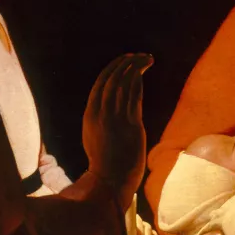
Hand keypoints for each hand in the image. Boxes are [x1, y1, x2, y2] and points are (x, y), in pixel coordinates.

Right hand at [82, 54, 152, 208]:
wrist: (111, 180)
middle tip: (137, 55)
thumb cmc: (105, 161)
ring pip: (124, 84)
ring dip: (135, 68)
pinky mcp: (131, 125)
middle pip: (113, 80)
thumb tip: (110, 103)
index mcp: (89, 115)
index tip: (124, 60)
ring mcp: (115, 119)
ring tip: (145, 58)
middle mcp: (100, 114)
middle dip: (125, 63)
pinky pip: (134, 96)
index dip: (112, 69)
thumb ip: (100, 118)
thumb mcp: (94, 136)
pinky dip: (138, 82)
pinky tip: (144, 73)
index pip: (100, 84)